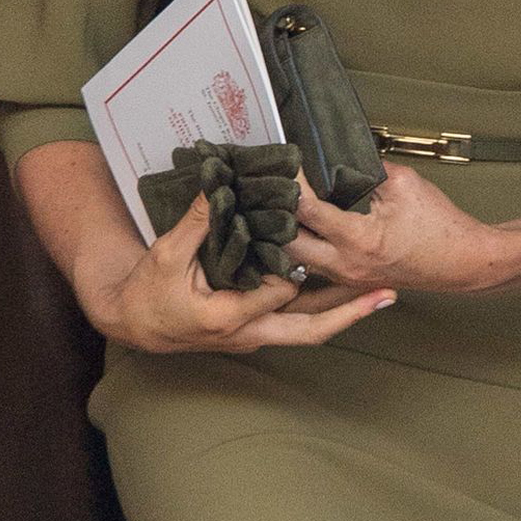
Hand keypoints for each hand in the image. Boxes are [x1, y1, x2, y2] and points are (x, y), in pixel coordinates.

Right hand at [78, 192, 394, 353]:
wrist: (135, 322)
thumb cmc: (149, 292)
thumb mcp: (165, 255)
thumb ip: (196, 223)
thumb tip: (219, 186)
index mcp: (227, 318)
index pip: (277, 292)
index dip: (299, 265)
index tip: (322, 237)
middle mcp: (249, 334)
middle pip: (310, 329)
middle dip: (350, 312)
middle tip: (384, 294)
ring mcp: (256, 335)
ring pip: (309, 329)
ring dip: (344, 312)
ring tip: (381, 294)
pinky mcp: (257, 329)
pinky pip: (298, 322)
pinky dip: (324, 309)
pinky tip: (345, 291)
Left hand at [287, 164, 520, 293]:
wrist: (462, 260)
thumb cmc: (440, 226)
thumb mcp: (403, 183)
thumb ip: (366, 169)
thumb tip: (340, 157)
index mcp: (358, 240)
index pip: (308, 210)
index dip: (292, 182)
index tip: (287, 163)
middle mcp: (346, 264)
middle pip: (289, 243)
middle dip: (277, 214)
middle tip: (273, 186)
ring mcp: (347, 277)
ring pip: (296, 260)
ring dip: (287, 233)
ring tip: (281, 205)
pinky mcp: (352, 280)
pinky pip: (314, 267)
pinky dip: (302, 247)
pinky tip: (299, 229)